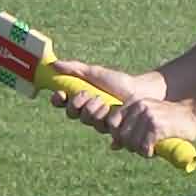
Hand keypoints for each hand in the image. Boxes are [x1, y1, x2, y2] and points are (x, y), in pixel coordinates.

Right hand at [47, 60, 188, 156]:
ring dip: (94, 110)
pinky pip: (102, 129)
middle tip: (90, 95)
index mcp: (82, 98)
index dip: (58, 100)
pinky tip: (111, 113)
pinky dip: (106, 119)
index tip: (59, 94)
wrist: (141, 91)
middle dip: (79, 104)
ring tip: (106, 102)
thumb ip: (75, 69)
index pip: (63, 103)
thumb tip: (54, 64)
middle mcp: (88, 112)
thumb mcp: (96, 73)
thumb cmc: (119, 81)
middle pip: (72, 114)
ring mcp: (99, 122)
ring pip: (87, 121)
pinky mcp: (111, 131)